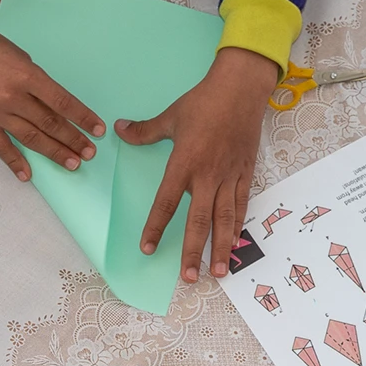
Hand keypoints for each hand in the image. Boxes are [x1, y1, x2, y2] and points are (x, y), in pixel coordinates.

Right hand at [0, 17, 102, 180]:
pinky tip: (28, 175)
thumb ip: (32, 77)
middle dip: (73, 139)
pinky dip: (15, 162)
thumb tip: (45, 98)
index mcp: (26, 75)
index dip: (82, 117)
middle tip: (90, 153)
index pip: (62, 101)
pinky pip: (1, 147)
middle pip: (50, 123)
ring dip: (54, 152)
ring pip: (31, 137)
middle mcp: (13, 97)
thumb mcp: (15, 53)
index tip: (97, 129)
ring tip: (72, 163)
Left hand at [117, 46, 278, 281]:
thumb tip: (119, 129)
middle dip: (193, 251)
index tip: (147, 248)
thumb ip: (144, 131)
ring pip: (224, 218)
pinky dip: (238, 226)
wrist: (242, 87)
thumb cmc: (204, 101)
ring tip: (217, 273)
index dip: (156, 227)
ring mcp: (229, 176)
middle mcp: (207, 175)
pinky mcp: (246, 173)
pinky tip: (234, 244)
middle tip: (187, 277)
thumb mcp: (171, 116)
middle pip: (198, 220)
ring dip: (220, 247)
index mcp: (184, 163)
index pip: (166, 202)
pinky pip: (242, 205)